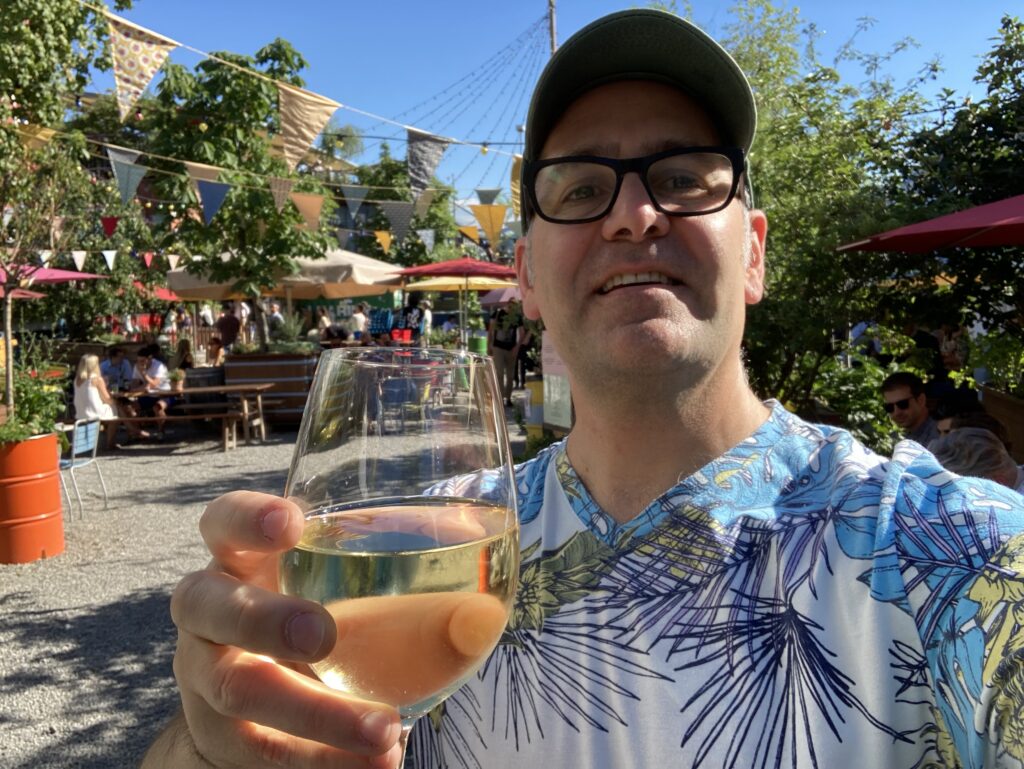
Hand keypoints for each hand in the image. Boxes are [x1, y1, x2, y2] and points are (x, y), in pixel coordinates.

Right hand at [159, 491, 403, 767]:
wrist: (245, 707)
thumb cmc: (312, 618)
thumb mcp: (338, 589)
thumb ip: (402, 586)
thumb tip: (482, 616)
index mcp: (241, 559)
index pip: (223, 522)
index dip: (246, 518)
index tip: (291, 521)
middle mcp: (210, 615)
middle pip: (210, 607)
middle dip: (265, 619)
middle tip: (323, 635)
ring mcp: (207, 678)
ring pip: (239, 692)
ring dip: (315, 715)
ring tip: (385, 732)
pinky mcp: (223, 739)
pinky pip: (263, 755)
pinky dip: (324, 763)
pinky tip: (379, 764)